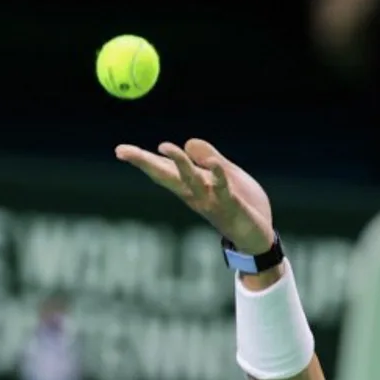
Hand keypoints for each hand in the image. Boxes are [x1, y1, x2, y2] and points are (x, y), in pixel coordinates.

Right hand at [115, 139, 275, 254]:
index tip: (120, 151)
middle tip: (124, 152)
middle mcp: (196, 194)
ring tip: (164, 146)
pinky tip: (213, 163)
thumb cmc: (242, 206)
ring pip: (191, 181)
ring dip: (178, 164)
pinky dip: (217, 176)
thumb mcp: (226, 175)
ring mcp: (212, 201)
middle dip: (146, 163)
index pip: (164, 170)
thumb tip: (188, 142)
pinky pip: (223, 190)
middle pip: (167, 176)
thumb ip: (208, 159)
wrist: (259, 238)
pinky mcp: (232, 206)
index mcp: (193, 185)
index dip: (143, 160)